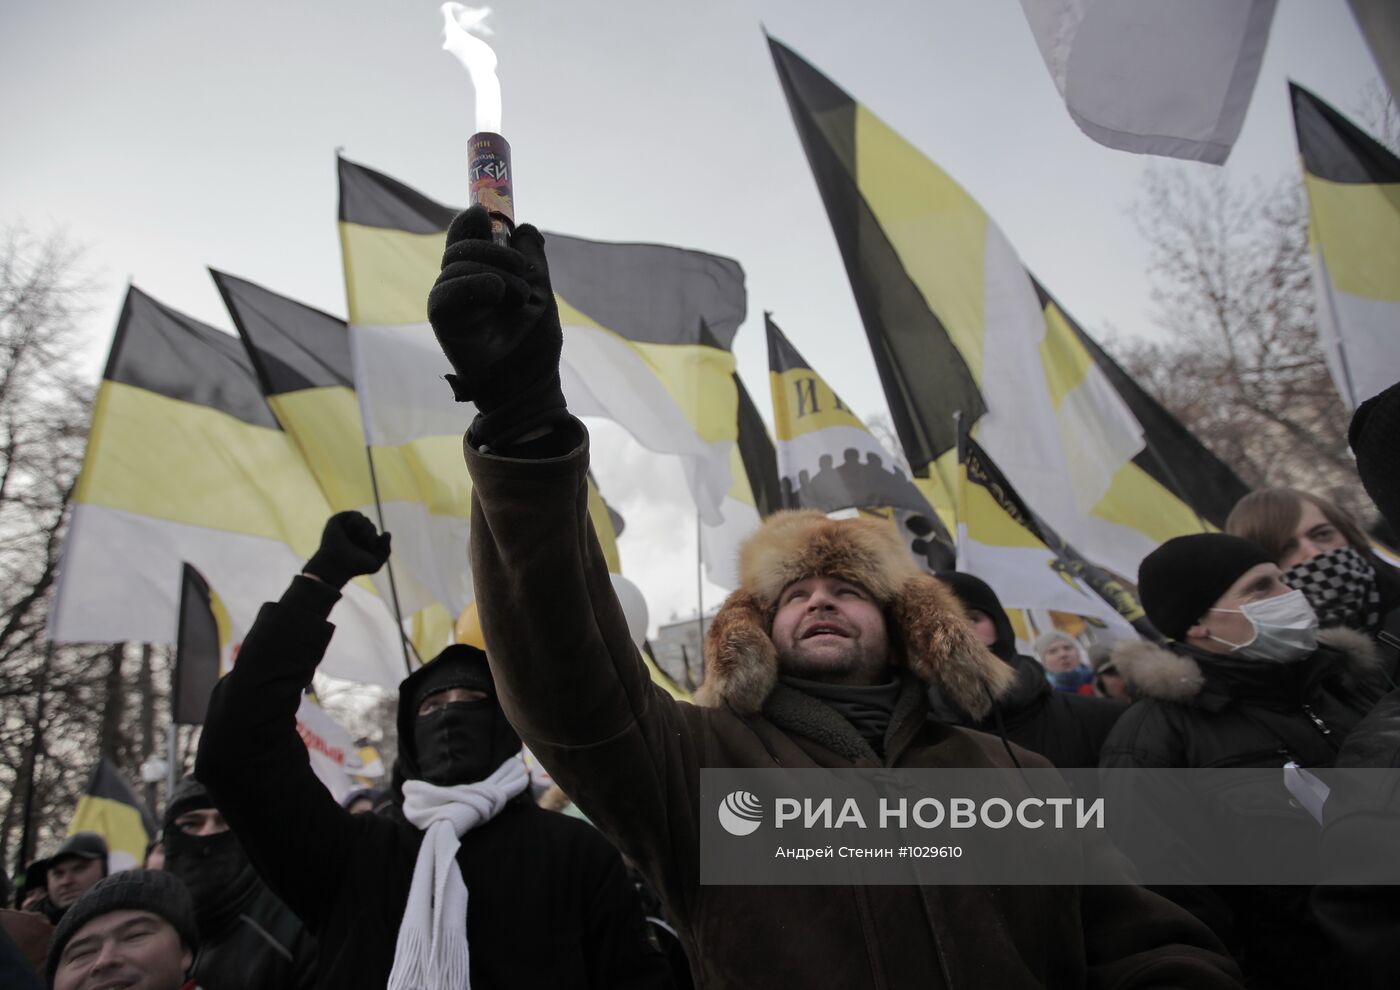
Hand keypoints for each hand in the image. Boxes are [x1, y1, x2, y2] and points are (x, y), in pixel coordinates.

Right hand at [304, 511, 390, 588]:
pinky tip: (350, 529)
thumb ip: (386, 550)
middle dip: (369, 536)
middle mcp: (353, 535)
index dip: (375, 542)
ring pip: (366, 520)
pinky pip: (356, 514)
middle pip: (372, 526)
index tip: (367, 550)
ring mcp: (345, 527)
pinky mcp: (338, 521)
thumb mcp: (375, 563)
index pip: (376, 536)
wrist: (337, 564)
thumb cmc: (355, 567)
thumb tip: (387, 533)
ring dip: (364, 530)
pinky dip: (357, 522)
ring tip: (354, 538)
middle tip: (358, 545)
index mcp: (361, 544)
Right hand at [427, 205, 567, 446]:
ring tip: (520, 299)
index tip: (486, 213)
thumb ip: (531, 259)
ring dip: (498, 271)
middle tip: (525, 275)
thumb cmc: (535, 348)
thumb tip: (524, 227)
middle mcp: (459, 286)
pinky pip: (447, 289)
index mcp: (480, 276)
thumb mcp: (540, 293)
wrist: (531, 386)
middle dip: (498, 249)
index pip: (465, 235)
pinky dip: (477, 284)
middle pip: (461, 243)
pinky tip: (498, 294)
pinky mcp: (443, 321)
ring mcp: (449, 303)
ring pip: (457, 262)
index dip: (472, 219)